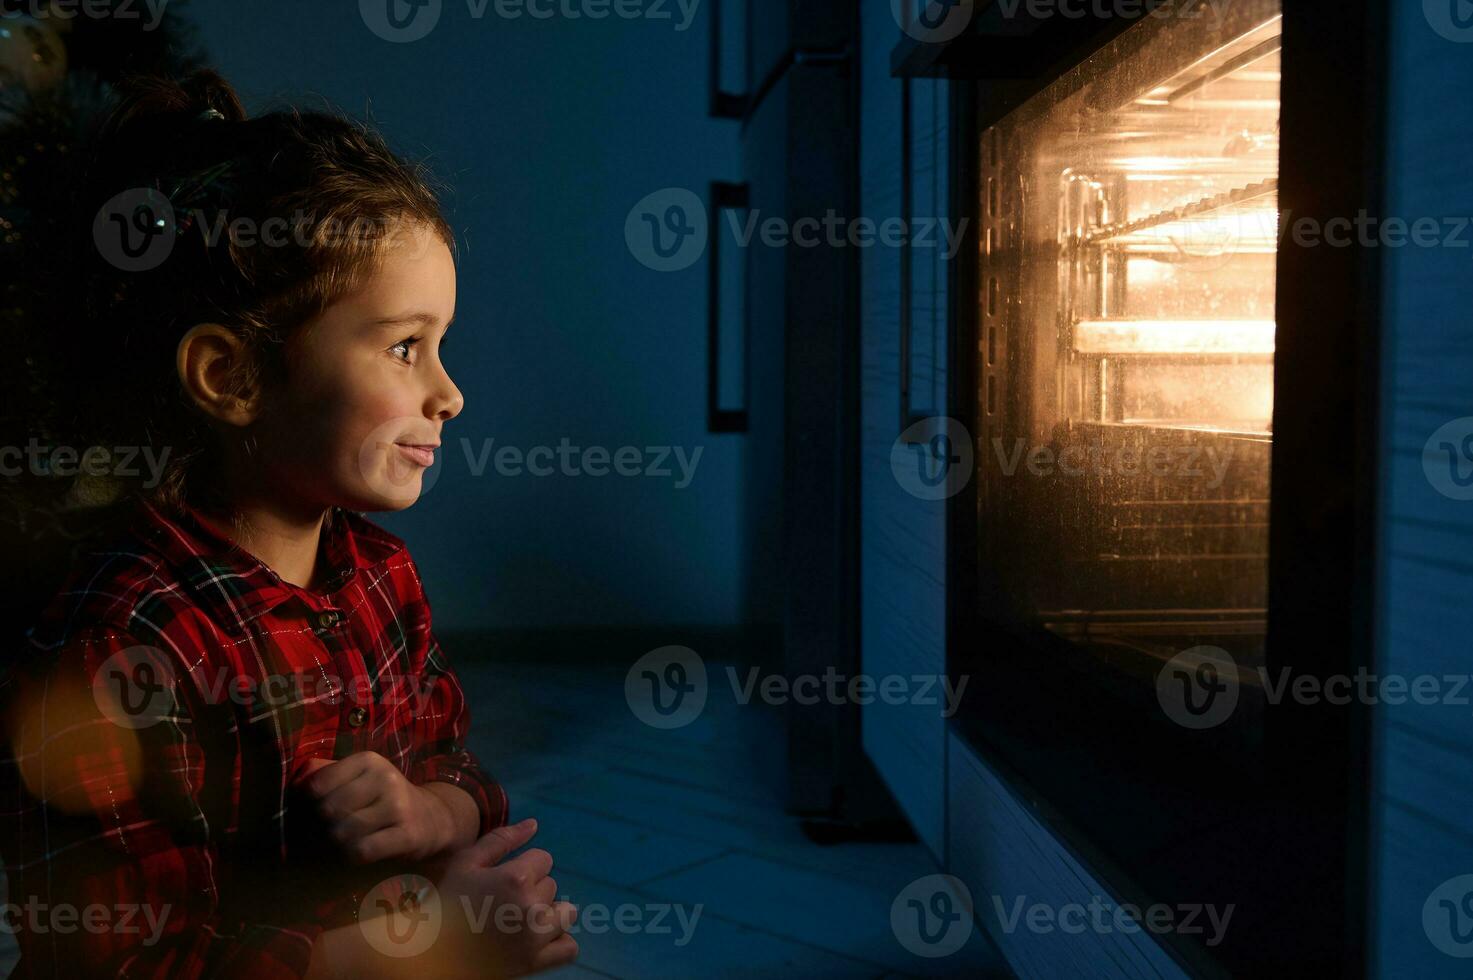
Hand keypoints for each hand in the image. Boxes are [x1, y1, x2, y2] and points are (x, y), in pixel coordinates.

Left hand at [295, 751, 450, 864]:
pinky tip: (358, 852)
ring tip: (342, 842)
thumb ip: (323, 773)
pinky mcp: (407, 834)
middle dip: (321, 826)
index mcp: (368, 760)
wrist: (431, 818)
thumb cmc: (382, 798)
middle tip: (326, 832)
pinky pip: (362, 850)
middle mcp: (385, 778)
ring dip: (337, 844)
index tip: (314, 810)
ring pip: (343, 832)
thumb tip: (295, 782)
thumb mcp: (357, 777)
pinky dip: (352, 856)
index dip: (307, 803)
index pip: (317, 784)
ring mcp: (398, 806)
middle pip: (328, 810)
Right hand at [434, 819, 578, 977]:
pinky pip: (568, 948)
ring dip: (549, 913)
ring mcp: (536, 937)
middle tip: (504, 902)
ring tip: (522, 919)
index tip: (504, 880)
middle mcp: (531, 907)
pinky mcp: (535, 962)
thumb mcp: (467, 863)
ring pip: (565, 913)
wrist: (434, 952)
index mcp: (515, 879)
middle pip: (552, 885)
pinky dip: (558, 941)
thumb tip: (534, 824)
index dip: (525, 867)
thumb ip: (502, 839)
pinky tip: (537, 938)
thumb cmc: (448, 902)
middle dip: (533, 889)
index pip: (544, 859)